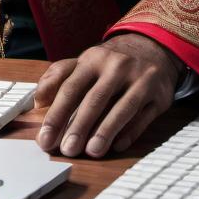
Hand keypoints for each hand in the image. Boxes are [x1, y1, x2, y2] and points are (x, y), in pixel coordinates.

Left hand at [35, 33, 181, 157]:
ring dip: (106, 132)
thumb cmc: (109, 63)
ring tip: (92, 151)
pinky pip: (143, 117)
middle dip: (79, 126)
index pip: (70, 88)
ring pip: (122, 108)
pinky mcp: (160, 94)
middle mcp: (116, 67)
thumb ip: (58, 77)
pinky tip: (118, 146)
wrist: (152, 47)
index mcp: (92, 59)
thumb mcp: (84, 62)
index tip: (45, 138)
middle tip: (67, 150)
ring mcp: (140, 79)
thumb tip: (38, 101)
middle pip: (95, 99)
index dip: (56, 115)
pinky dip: (130, 132)